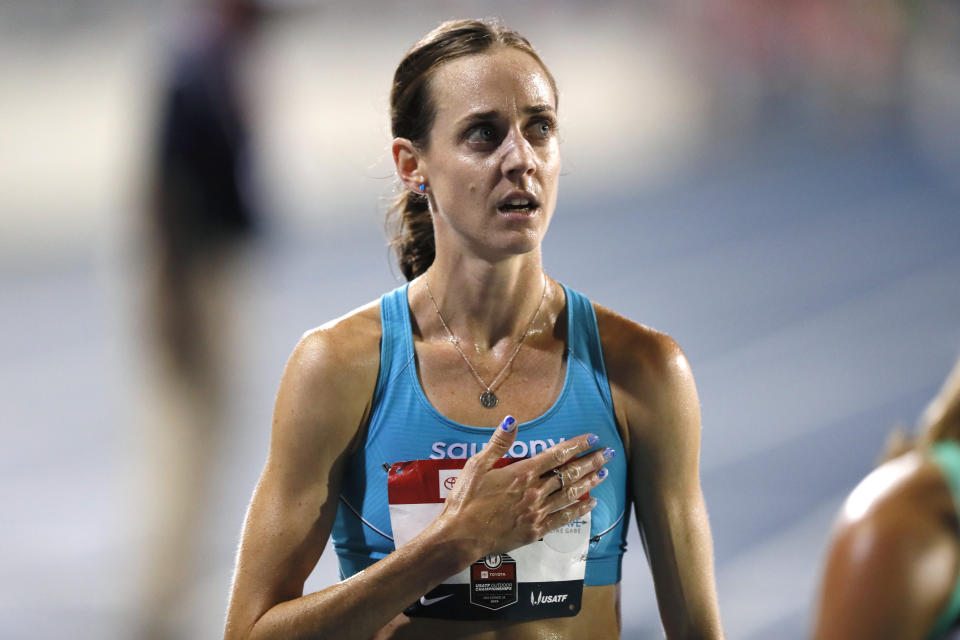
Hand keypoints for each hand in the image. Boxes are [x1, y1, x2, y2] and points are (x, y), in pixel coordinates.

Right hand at [435, 415, 612, 561]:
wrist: (461, 536)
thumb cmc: (465, 500)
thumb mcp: (476, 466)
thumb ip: (498, 443)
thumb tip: (512, 420)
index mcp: (522, 473)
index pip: (556, 455)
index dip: (576, 445)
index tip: (592, 438)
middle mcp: (535, 492)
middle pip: (568, 474)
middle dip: (590, 462)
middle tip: (608, 453)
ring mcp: (538, 512)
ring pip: (570, 494)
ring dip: (589, 483)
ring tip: (604, 473)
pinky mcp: (536, 530)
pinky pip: (564, 518)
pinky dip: (579, 510)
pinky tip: (591, 504)